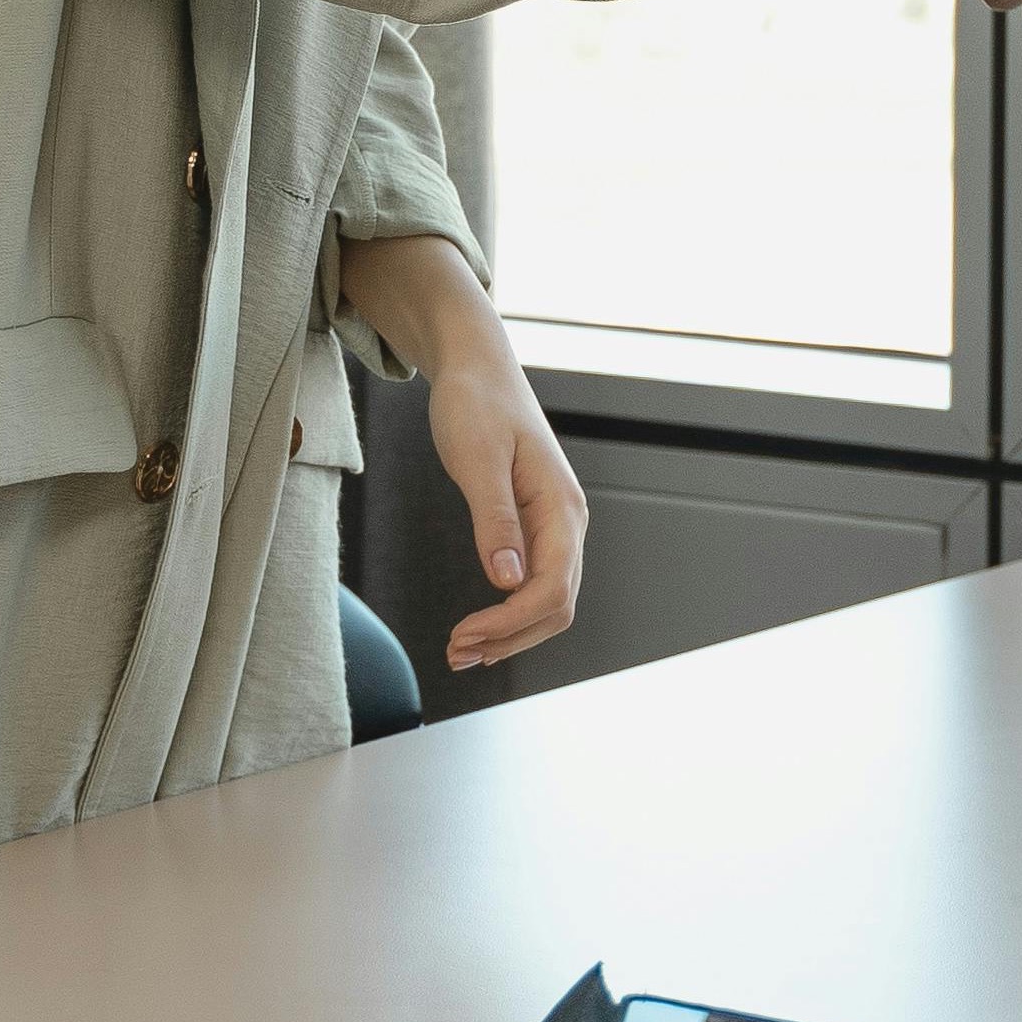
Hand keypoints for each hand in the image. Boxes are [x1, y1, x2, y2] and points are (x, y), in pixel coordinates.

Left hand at [420, 332, 587, 674]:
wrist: (477, 368)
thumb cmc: (476, 404)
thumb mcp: (478, 459)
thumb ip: (495, 520)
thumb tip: (506, 581)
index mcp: (561, 507)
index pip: (551, 588)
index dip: (509, 623)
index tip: (463, 637)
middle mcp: (567, 522)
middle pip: (557, 606)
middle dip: (510, 639)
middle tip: (455, 654)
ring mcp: (554, 526)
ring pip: (547, 601)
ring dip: (509, 635)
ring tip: (460, 652)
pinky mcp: (535, 526)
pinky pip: (533, 583)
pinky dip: (507, 614)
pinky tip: (477, 627)